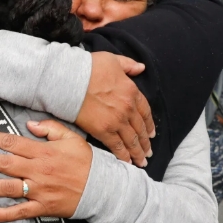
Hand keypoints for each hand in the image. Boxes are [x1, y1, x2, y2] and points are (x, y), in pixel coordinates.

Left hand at [0, 121, 92, 221]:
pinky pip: (23, 211)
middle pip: (5, 165)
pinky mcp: (44, 206)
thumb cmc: (86, 161)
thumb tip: (29, 124)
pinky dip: (7, 214)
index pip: (13, 142)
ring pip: (9, 188)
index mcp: (43, 152)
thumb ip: (50, 129)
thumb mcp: (71, 138)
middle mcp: (38, 170)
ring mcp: (40, 190)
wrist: (103, 188)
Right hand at [76, 52, 153, 167]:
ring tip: (141, 161)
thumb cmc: (89, 68)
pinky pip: (117, 146)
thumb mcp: (113, 60)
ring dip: (137, 152)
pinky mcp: (103, 130)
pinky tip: (127, 162)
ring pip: (131, 140)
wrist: (71, 80)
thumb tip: (140, 67)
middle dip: (145, 142)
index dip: (149, 124)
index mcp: (132, 92)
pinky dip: (123, 155)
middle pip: (140, 129)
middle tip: (148, 153)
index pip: (145, 112)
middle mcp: (128, 108)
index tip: (151, 133)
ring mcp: (116, 121)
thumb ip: (128, 65)